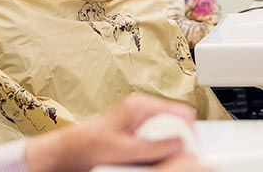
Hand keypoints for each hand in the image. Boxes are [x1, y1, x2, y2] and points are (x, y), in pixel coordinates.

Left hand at [24, 94, 200, 171]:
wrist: (73, 149)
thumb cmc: (90, 145)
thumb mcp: (123, 148)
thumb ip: (152, 145)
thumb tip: (178, 143)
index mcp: (140, 106)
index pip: (182, 112)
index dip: (189, 133)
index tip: (190, 149)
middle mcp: (142, 108)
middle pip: (178, 122)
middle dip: (178, 140)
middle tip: (171, 155)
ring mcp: (141, 118)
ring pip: (170, 132)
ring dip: (167, 146)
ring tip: (152, 157)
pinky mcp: (139, 130)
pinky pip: (160, 138)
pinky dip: (158, 149)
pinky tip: (146, 157)